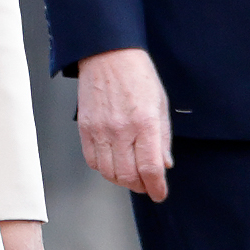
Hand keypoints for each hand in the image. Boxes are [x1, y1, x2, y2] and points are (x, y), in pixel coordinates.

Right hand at [75, 47, 172, 201]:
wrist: (108, 55)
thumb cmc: (138, 76)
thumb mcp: (160, 104)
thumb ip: (163, 138)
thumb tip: (164, 165)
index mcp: (145, 123)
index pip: (150, 168)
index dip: (156, 187)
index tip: (160, 193)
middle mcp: (121, 130)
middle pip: (128, 176)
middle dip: (140, 186)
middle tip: (147, 185)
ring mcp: (100, 130)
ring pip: (109, 173)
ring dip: (122, 180)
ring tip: (131, 176)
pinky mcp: (85, 128)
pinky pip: (92, 160)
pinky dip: (104, 169)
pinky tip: (113, 163)